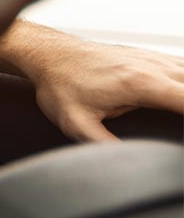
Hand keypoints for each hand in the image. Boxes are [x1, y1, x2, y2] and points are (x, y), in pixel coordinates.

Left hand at [27, 40, 183, 140]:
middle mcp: (152, 66)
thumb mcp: (76, 123)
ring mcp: (152, 58)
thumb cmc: (59, 86)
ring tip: (181, 117)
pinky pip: (182, 66)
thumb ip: (104, 143)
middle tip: (182, 131)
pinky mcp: (148, 56)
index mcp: (140, 83)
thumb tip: (127, 162)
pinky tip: (181, 96)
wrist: (48, 55)